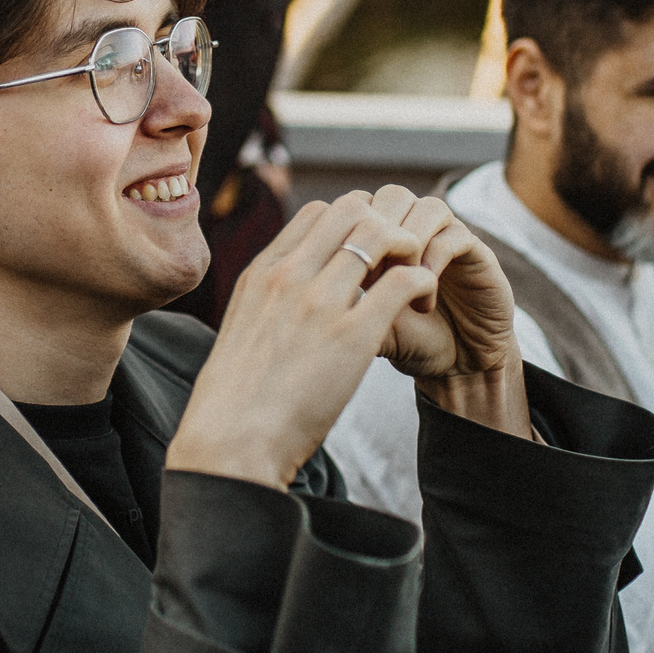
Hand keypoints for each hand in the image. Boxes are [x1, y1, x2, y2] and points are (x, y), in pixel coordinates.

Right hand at [170, 193, 438, 487]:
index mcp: (263, 273)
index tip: (369, 254)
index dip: (354, 223)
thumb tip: (290, 299)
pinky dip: (422, 281)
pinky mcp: (353, 336)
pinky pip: (403, 280)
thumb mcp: (243, 329)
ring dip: (410, 248)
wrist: (230, 443)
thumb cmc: (236, 400)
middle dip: (386, 224)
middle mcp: (290, 276)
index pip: (319, 212)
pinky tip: (423, 303)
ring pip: (381, 233)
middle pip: (353, 209)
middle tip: (400, 260)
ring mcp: (321, 303)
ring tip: (416, 278)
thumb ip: (270, 302)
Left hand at [352, 186, 530, 437]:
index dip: (348, 230)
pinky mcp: (477, 253)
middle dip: (378, 230)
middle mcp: (415, 229)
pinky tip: (422, 289)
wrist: (458, 365)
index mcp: (383, 238)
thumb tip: (303, 292)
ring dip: (407, 240)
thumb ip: (337, 302)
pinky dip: (434, 257)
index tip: (338, 273)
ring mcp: (446, 237)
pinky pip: (455, 233)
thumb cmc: (407, 341)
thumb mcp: (361, 327)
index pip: (359, 205)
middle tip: (368, 273)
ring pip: (424, 205)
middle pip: (391, 195)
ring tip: (395, 281)